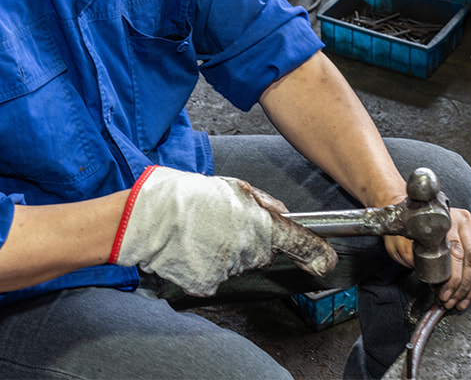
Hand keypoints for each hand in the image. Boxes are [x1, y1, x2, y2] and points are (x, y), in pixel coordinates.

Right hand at [109, 166, 337, 296]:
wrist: (145, 220)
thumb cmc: (184, 196)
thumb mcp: (229, 185)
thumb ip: (261, 200)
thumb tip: (281, 212)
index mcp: (256, 223)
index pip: (295, 240)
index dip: (314, 251)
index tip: (325, 260)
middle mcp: (247, 251)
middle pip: (261, 252)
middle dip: (249, 240)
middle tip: (221, 222)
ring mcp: (227, 271)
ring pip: (237, 263)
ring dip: (225, 250)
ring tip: (200, 231)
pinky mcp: (208, 285)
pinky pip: (216, 275)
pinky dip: (207, 264)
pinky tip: (191, 246)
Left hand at [384, 207, 470, 309]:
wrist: (410, 217)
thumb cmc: (405, 232)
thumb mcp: (403, 244)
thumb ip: (417, 259)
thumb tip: (435, 281)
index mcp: (446, 220)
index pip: (456, 253)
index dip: (452, 278)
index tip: (443, 294)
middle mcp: (464, 222)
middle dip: (462, 287)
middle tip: (450, 301)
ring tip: (460, 302)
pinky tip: (470, 294)